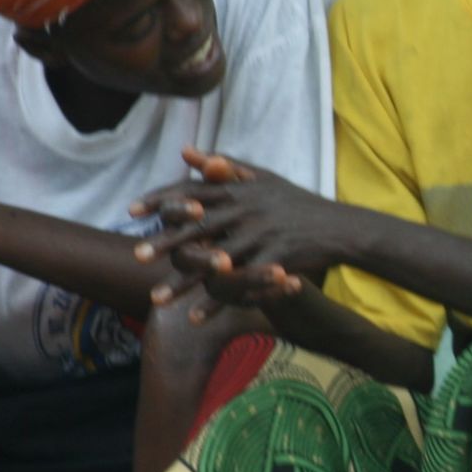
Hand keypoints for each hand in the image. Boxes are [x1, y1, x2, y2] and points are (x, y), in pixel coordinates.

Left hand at [132, 148, 340, 317]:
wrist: (339, 227)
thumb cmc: (297, 202)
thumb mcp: (262, 177)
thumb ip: (224, 165)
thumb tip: (186, 152)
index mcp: (240, 189)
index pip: (192, 191)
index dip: (161, 200)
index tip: (131, 210)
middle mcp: (247, 210)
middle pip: (198, 227)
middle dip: (166, 243)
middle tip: (137, 256)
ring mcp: (262, 235)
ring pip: (215, 262)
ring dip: (184, 283)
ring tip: (156, 300)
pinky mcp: (275, 259)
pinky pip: (239, 285)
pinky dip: (217, 303)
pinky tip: (195, 318)